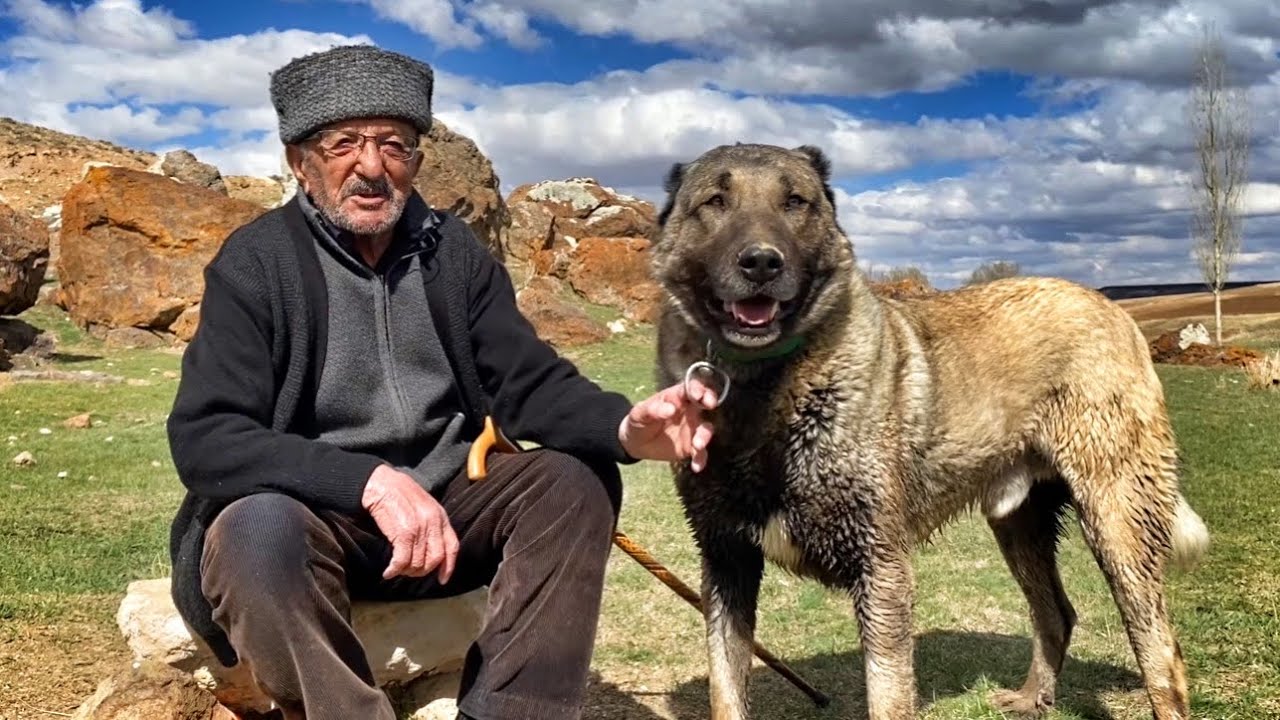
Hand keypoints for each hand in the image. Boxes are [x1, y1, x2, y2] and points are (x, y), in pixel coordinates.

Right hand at [361, 465, 459, 581]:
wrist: (380, 482)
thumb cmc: (398, 493)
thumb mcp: (423, 506)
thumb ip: (431, 524)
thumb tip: (430, 549)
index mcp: (440, 516)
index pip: (452, 547)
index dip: (448, 567)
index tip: (442, 579)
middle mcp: (433, 522)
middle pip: (435, 559)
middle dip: (422, 571)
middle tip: (409, 571)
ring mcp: (419, 528)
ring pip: (418, 563)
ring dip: (406, 571)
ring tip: (397, 569)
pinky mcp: (403, 532)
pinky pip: (402, 561)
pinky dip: (395, 570)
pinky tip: (388, 571)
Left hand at [617, 376, 717, 471]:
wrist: (636, 442)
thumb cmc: (638, 421)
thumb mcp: (639, 413)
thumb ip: (653, 409)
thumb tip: (671, 408)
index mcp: (676, 397)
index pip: (690, 388)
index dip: (696, 388)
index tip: (697, 395)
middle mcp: (689, 410)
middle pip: (706, 402)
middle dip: (710, 400)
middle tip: (710, 404)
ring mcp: (692, 428)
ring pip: (706, 429)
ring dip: (705, 436)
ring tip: (696, 445)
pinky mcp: (691, 446)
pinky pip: (700, 453)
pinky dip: (701, 459)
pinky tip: (696, 466)